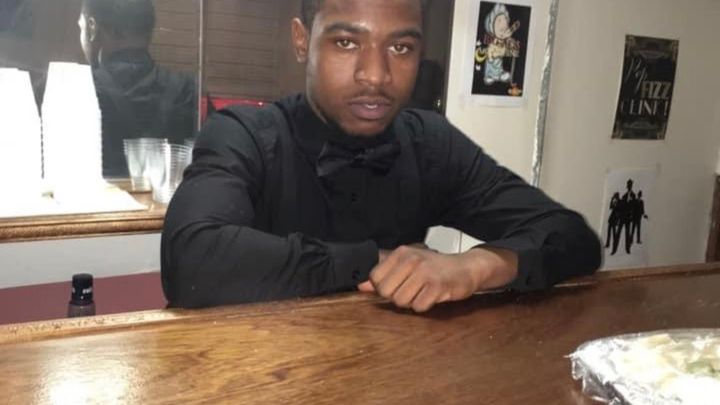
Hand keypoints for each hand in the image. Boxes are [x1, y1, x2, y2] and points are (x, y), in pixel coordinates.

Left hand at [360, 245, 517, 311]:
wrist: (467, 268)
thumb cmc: (435, 268)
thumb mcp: (408, 265)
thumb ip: (384, 274)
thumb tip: (361, 285)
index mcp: (401, 253)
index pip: (375, 278)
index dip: (383, 287)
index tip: (397, 285)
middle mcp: (411, 260)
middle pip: (386, 292)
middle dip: (397, 296)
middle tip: (412, 290)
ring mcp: (424, 272)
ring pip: (400, 301)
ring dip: (411, 302)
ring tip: (422, 292)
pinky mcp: (437, 286)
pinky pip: (418, 306)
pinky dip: (424, 306)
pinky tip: (432, 296)